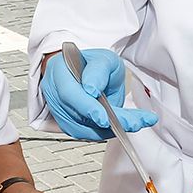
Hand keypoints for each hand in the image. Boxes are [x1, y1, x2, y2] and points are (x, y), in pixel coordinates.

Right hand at [39, 47, 157, 140]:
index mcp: (59, 72)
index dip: (87, 107)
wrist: (87, 74)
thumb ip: (98, 70)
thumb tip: (92, 88)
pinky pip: (87, 134)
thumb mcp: (102, 58)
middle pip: (78, 115)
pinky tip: (125, 125)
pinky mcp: (69, 124)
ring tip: (136, 122)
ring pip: (83, 129)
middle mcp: (56, 94)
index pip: (69, 94)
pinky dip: (107, 132)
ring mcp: (60, 111)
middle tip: (132, 123)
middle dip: (107, 123)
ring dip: (111, 130)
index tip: (103, 118)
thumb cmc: (93, 65)